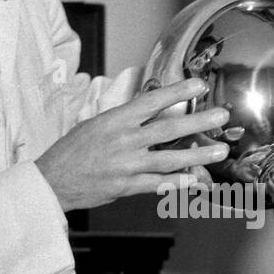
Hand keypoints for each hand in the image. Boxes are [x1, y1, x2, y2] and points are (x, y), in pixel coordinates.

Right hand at [35, 78, 229, 211]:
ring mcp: (126, 165)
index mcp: (115, 120)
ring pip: (170, 159)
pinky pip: (158, 184)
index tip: (199, 86)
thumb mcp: (95, 124)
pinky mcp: (126, 187)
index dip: (178, 92)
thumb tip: (150, 108)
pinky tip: (196, 179)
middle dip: (199, 123)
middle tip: (221, 117)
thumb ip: (125, 119)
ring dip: (198, 155)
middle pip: (168, 129)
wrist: (52, 181)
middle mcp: (123, 141)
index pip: (152, 101)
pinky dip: (178, 182)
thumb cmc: (73, 151)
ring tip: (220, 151)